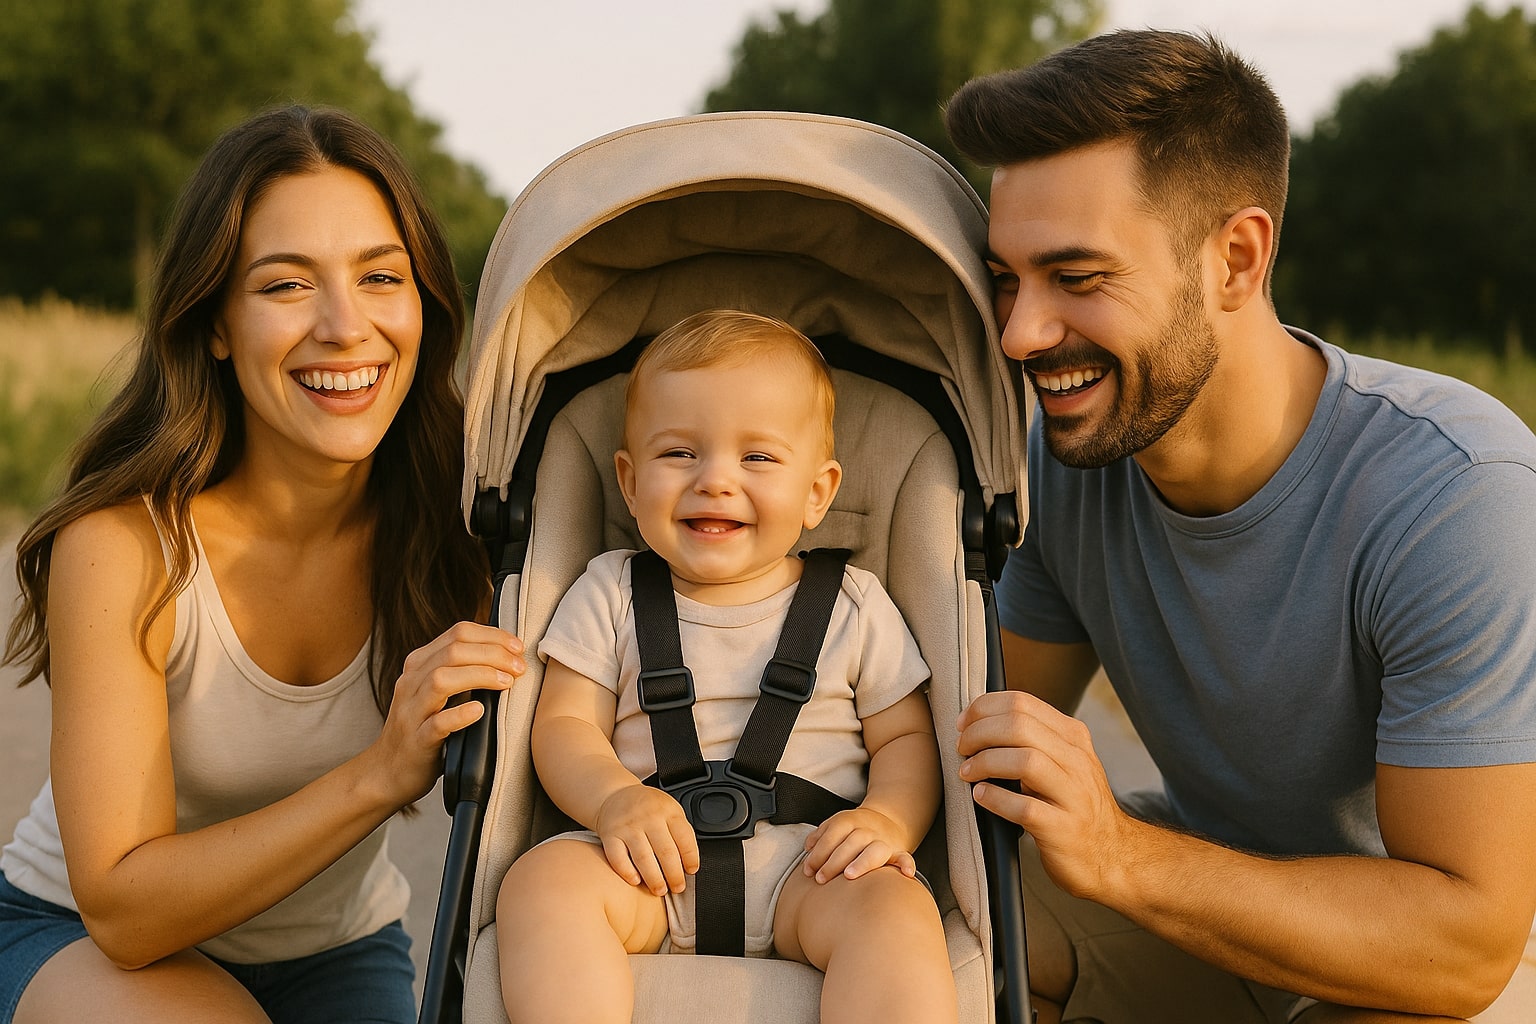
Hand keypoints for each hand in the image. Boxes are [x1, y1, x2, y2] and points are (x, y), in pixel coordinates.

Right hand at [371, 621, 523, 805]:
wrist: (388, 772)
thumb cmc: (423, 728)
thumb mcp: (438, 692)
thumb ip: (461, 670)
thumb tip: (506, 654)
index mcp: (420, 664)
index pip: (458, 633)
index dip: (492, 636)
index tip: (517, 647)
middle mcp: (412, 682)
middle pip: (453, 651)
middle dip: (493, 653)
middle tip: (519, 667)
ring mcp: (412, 711)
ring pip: (441, 680)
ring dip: (480, 675)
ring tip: (507, 683)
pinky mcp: (416, 741)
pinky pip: (437, 723)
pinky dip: (459, 714)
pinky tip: (479, 710)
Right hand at [595, 784, 698, 895]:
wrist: (616, 795)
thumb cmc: (647, 808)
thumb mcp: (669, 810)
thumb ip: (680, 832)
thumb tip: (690, 862)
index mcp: (668, 811)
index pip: (684, 838)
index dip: (691, 858)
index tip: (691, 871)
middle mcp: (648, 818)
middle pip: (665, 851)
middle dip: (674, 875)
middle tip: (677, 887)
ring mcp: (628, 826)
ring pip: (643, 858)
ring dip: (654, 879)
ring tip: (660, 890)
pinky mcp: (610, 835)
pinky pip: (618, 858)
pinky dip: (627, 872)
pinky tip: (635, 881)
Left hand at [803, 806, 916, 882]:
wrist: (885, 822)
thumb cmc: (851, 831)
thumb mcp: (835, 826)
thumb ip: (820, 836)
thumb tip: (808, 847)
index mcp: (850, 821)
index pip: (833, 833)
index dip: (820, 851)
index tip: (808, 870)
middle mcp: (868, 830)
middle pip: (852, 842)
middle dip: (834, 861)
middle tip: (820, 879)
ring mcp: (883, 841)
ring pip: (875, 849)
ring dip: (862, 862)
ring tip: (849, 876)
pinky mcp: (897, 852)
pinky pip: (904, 858)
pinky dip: (906, 865)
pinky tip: (906, 874)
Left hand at [956, 689, 1130, 900]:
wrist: (1112, 855)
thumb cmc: (1074, 805)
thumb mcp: (1063, 762)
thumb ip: (1033, 739)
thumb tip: (980, 720)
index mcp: (1073, 737)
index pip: (1022, 703)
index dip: (984, 708)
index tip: (963, 723)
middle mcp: (1077, 761)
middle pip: (1019, 726)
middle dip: (979, 732)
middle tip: (962, 747)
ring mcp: (1073, 795)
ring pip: (1025, 760)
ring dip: (985, 762)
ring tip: (967, 772)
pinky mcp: (1063, 828)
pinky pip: (1025, 807)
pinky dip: (996, 799)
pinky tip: (981, 797)